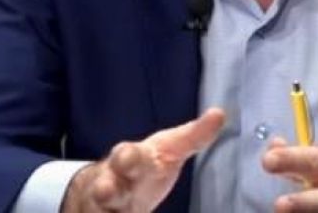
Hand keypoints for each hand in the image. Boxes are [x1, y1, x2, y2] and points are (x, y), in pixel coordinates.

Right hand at [62, 108, 224, 212]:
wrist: (106, 186)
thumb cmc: (145, 166)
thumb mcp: (169, 149)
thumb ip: (194, 136)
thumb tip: (219, 113)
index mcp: (130, 161)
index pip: (127, 156)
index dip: (128, 157)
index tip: (128, 157)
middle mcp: (112, 185)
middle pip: (106, 187)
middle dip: (106, 189)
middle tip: (105, 190)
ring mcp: (103, 208)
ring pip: (98, 210)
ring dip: (100, 212)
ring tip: (103, 212)